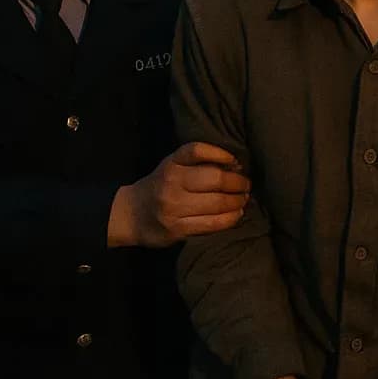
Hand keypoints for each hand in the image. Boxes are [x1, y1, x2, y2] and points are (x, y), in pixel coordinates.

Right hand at [106, 141, 249, 248]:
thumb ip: (197, 163)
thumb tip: (235, 165)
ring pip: (216, 203)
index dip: (220, 153)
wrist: (131, 215)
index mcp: (171, 164)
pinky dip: (230, 218)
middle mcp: (171, 183)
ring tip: (244, 199)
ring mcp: (174, 207)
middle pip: (215, 179)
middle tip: (246, 185)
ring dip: (237, 201)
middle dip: (238, 182)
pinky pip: (212, 223)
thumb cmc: (160, 187)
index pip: (197, 150)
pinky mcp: (177, 229)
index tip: (235, 161)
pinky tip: (236, 214)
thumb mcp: (172, 167)